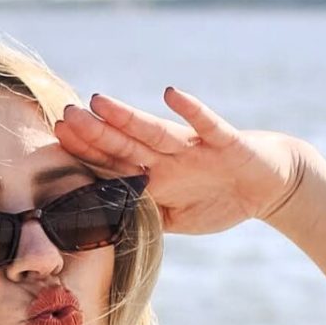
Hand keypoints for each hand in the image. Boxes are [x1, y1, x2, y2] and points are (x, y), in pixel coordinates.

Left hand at [54, 88, 308, 238]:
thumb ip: (143, 218)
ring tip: (98, 101)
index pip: (113, 162)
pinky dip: (191, 110)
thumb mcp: (176, 220)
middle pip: (125, 142)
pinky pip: (206, 124)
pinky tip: (171, 94)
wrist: (270, 185)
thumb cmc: (218, 200)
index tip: (55, 137)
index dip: (86, 151)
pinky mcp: (225, 142)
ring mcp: (195, 148)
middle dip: (94, 131)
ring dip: (127, 118)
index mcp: (155, 175)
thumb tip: (104, 230)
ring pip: (155, 131)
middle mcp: (169, 157)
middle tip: (64, 114)